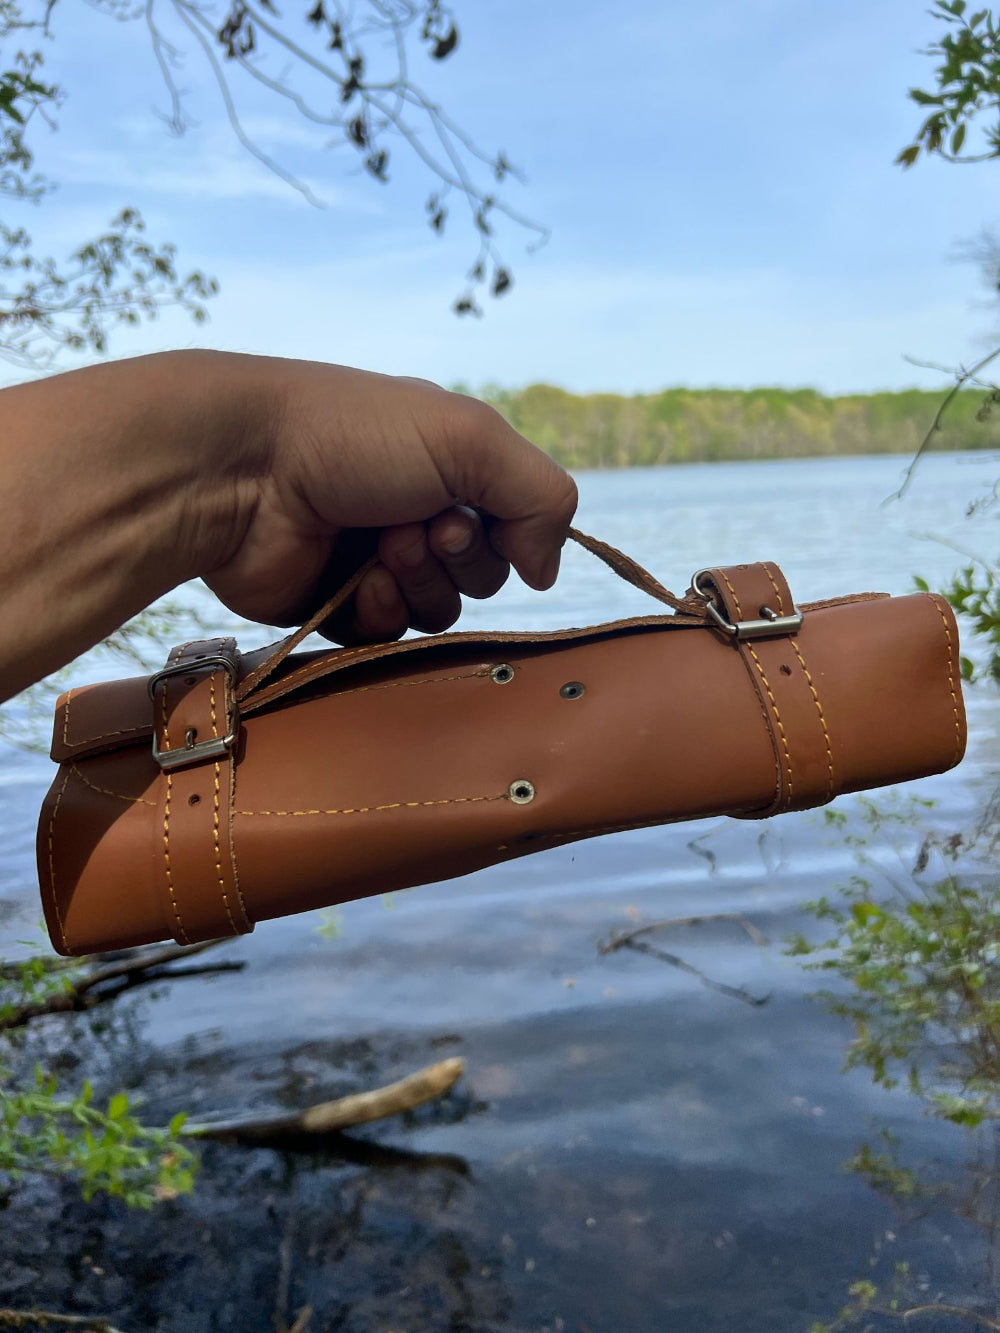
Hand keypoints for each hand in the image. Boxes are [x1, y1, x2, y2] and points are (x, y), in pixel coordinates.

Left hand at [204, 360, 578, 641]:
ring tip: (374, 550)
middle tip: (409, 526)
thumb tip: (547, 571)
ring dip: (417, 584)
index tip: (459, 512)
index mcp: (450, 465)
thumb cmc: (354, 439)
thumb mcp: (473, 439)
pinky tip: (350, 582)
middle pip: (484, 576)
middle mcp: (418, 511)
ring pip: (440, 612)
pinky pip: (390, 637)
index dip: (503, 533)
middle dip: (455, 559)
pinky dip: (377, 612)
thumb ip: (544, 498)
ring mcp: (376, 562)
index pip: (517, 524)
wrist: (242, 471)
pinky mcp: (337, 606)